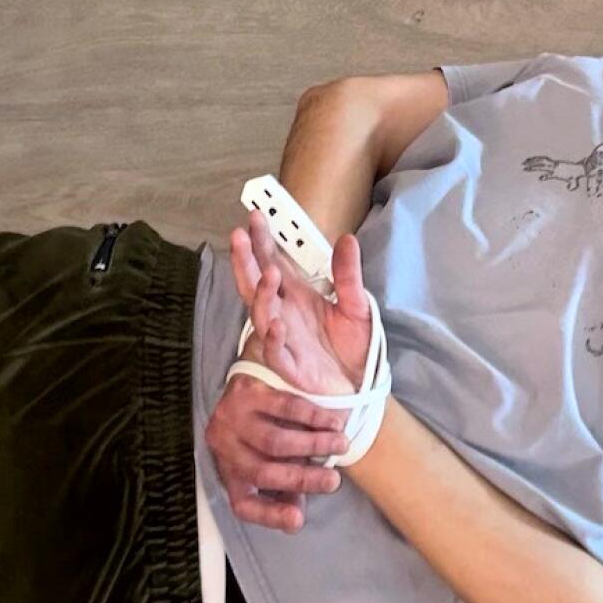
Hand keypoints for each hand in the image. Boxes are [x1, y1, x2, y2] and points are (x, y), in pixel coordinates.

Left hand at [204, 373, 346, 532]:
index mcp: (230, 473)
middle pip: (264, 472)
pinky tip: (332, 422)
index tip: (299, 519)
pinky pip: (283, 407)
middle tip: (334, 481)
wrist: (252, 380)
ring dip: (314, 445)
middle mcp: (224, 448)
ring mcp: (231, 419)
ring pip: (275, 441)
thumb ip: (287, 490)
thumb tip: (296, 519)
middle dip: (303, 480)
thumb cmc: (266, 430)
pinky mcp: (245, 391)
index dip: (270, 515)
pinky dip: (312, 417)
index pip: (243, 504)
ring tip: (341, 445)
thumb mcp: (274, 463)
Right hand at [231, 215, 372, 396]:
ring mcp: (284, 340)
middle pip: (256, 283)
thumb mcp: (356, 304)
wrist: (362, 386)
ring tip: (270, 274)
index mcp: (295, 296)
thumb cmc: (353, 346)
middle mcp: (283, 314)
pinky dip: (274, 339)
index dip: (262, 241)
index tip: (256, 216)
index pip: (272, 262)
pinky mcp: (291, 367)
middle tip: (241, 234)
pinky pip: (276, 353)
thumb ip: (348, 274)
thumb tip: (347, 239)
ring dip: (262, 294)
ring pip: (261, 315)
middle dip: (246, 259)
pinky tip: (277, 324)